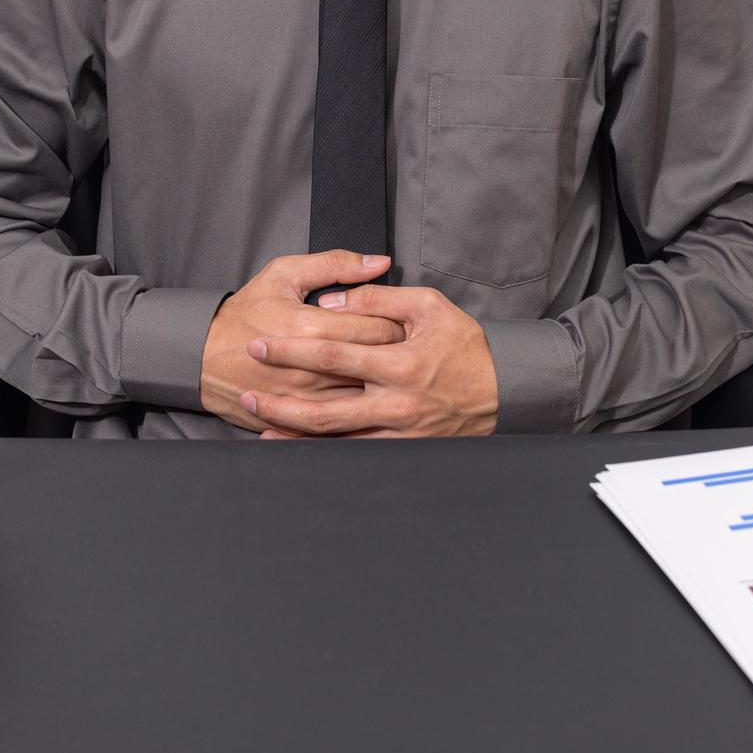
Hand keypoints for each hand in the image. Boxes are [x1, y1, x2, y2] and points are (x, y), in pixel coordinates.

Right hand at [201, 252, 404, 430]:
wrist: (199, 358)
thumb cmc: (244, 313)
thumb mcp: (283, 275)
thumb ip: (334, 265)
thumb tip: (379, 262)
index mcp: (310, 327)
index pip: (379, 327)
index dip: (398, 323)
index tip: (401, 320)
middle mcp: (311, 369)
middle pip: (378, 363)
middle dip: (397, 353)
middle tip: (404, 345)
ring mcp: (305, 400)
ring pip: (366, 397)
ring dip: (382, 384)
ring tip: (388, 370)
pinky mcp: (298, 422)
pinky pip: (342, 423)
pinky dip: (360, 412)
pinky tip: (367, 399)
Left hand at [241, 285, 498, 437]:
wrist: (504, 390)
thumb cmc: (464, 345)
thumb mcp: (428, 306)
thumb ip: (378, 298)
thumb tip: (332, 299)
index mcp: (399, 363)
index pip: (331, 355)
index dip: (290, 351)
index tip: (259, 345)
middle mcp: (394, 403)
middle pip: (322, 410)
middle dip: (279, 404)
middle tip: (248, 395)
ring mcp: (398, 432)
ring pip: (335, 440)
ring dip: (294, 436)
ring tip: (261, 427)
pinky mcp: (403, 449)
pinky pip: (355, 454)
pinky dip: (324, 453)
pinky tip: (300, 450)